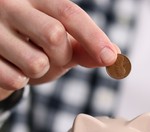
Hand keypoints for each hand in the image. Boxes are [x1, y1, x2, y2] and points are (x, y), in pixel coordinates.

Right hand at [0, 0, 117, 91]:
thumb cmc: (32, 43)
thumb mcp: (60, 43)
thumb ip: (86, 48)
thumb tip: (115, 57)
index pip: (69, 13)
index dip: (93, 37)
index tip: (111, 58)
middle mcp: (10, 4)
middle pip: (54, 35)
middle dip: (62, 56)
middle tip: (54, 58)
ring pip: (36, 63)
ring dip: (40, 72)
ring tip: (27, 61)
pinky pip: (15, 80)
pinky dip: (20, 81)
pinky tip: (11, 68)